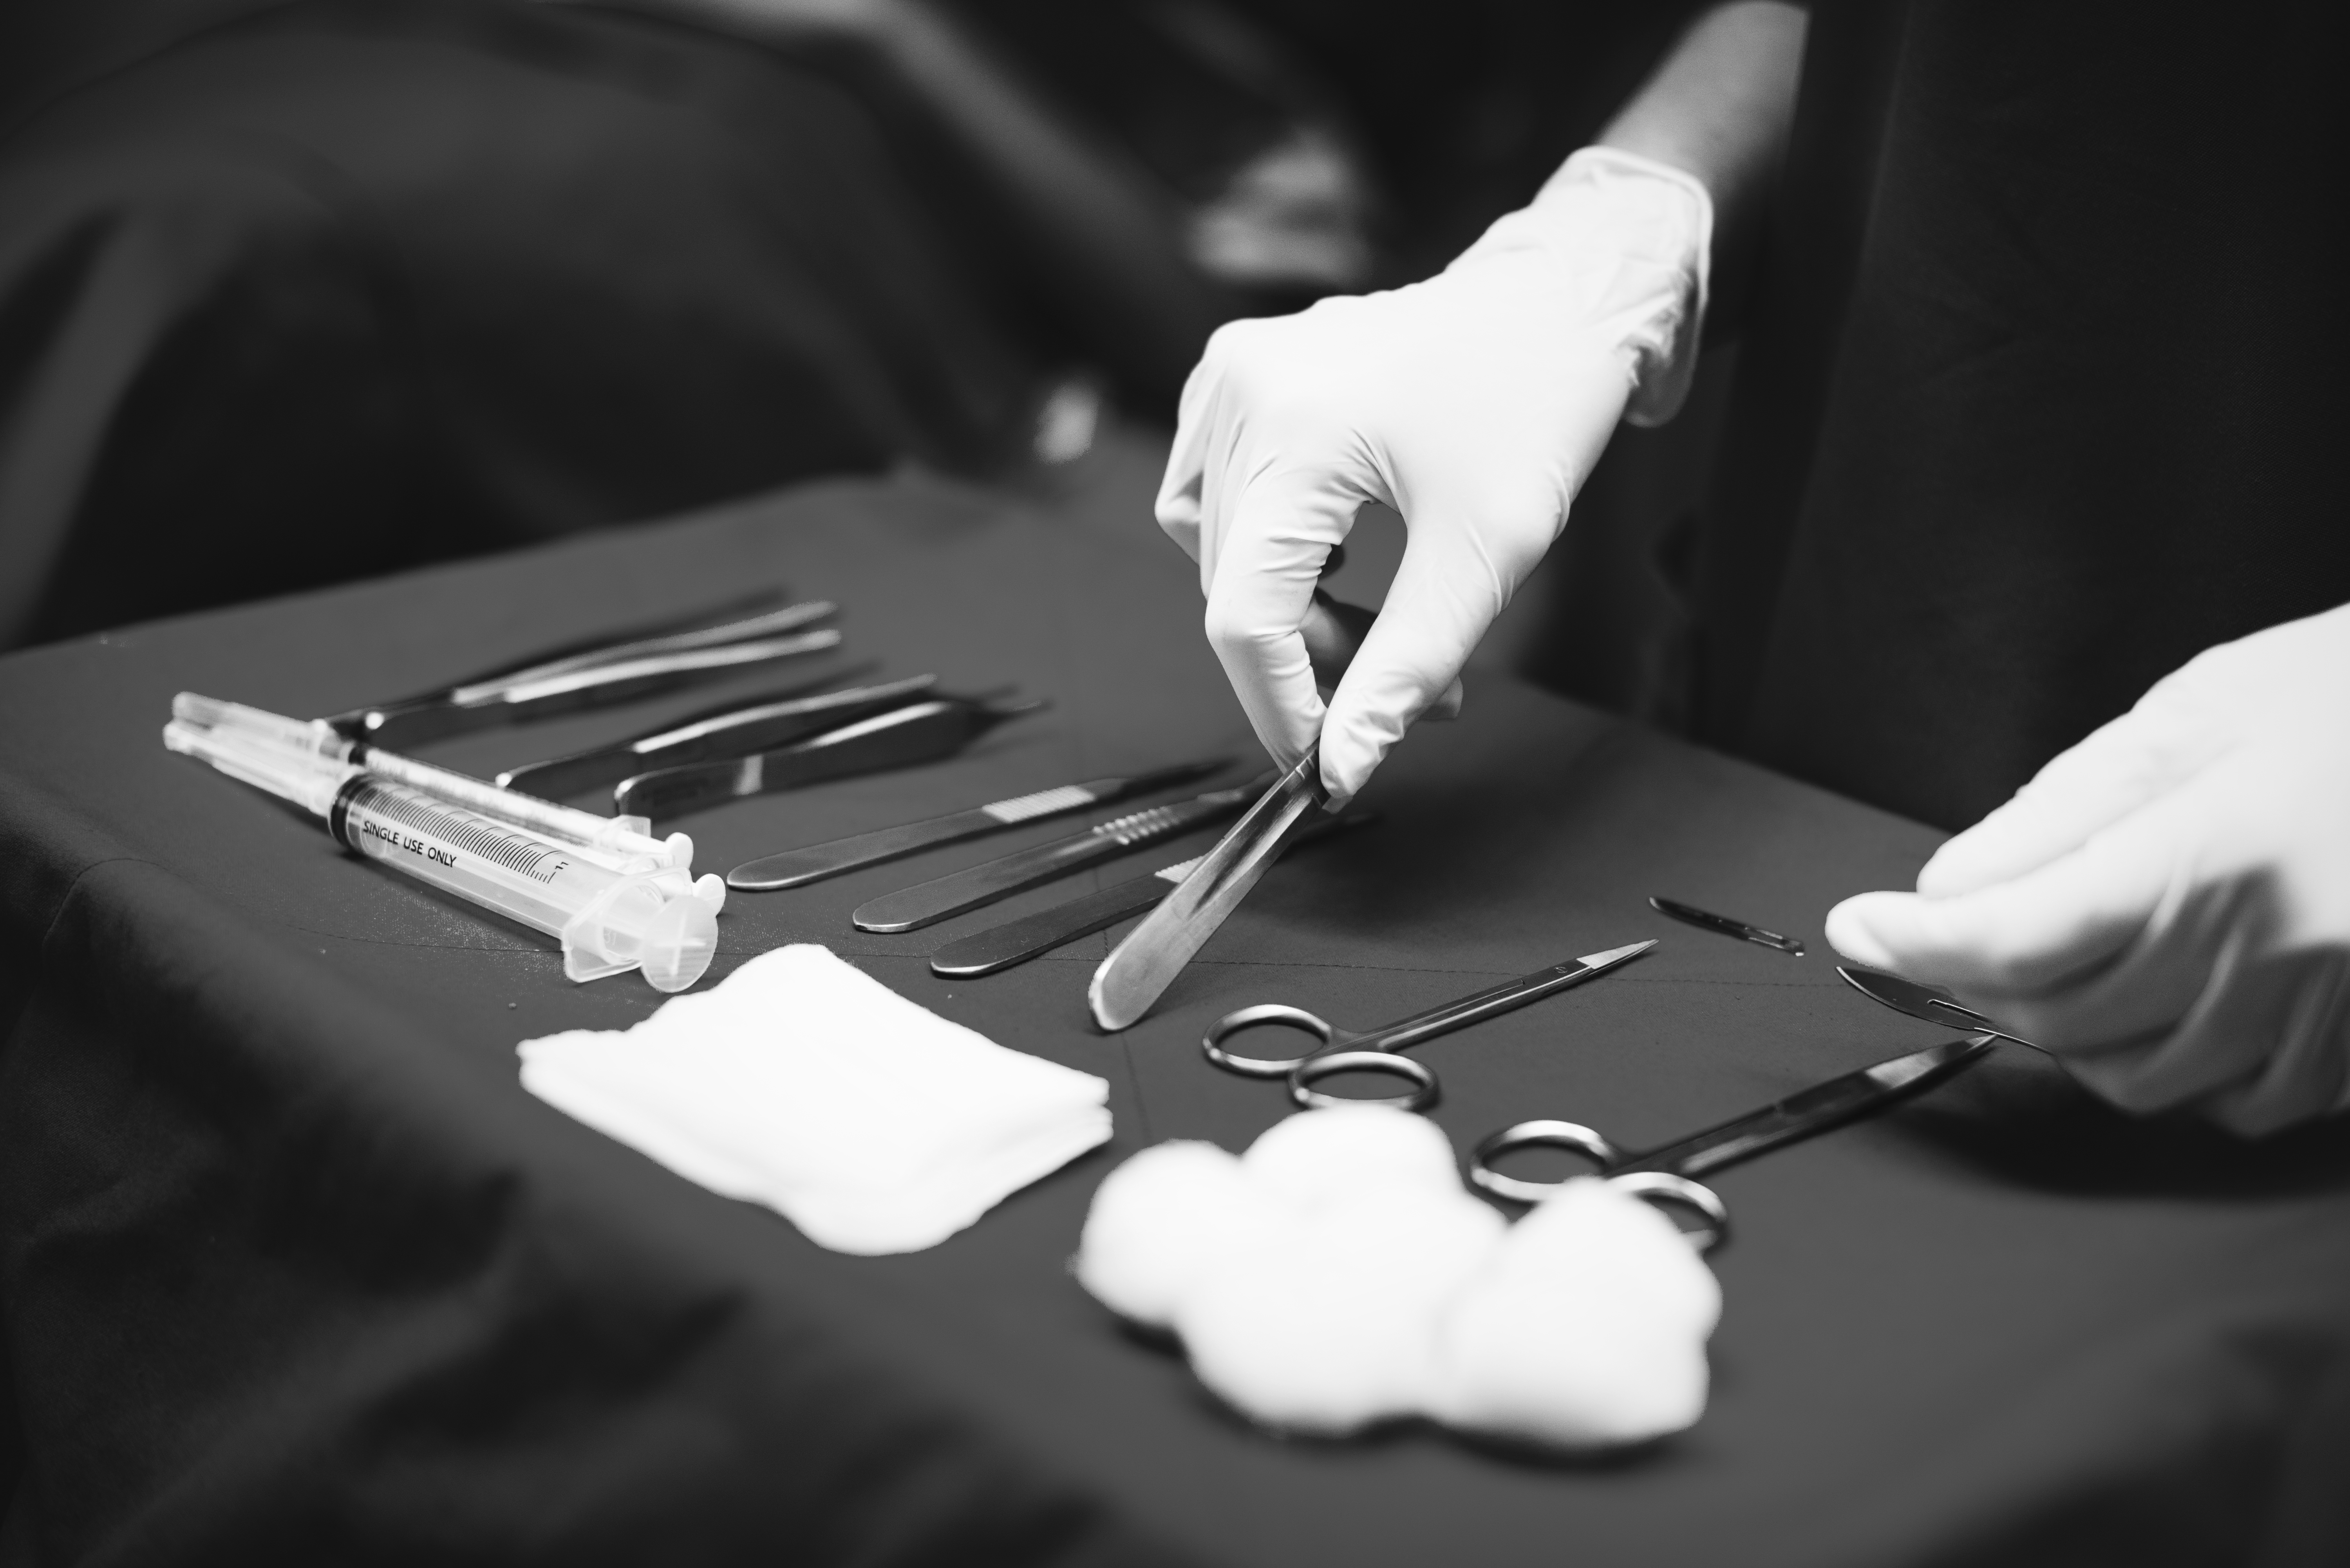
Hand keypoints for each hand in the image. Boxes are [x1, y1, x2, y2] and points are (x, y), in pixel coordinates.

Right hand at [1155, 148, 1711, 804]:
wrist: (1558, 301)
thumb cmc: (1538, 405)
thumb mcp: (1486, 554)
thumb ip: (1407, 669)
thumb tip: (1342, 768)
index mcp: (1296, 427)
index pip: (1244, 614)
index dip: (1279, 707)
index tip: (1328, 764)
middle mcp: (1241, 389)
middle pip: (1234, 589)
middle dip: (1313, 660)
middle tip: (1414, 683)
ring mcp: (1228, 375)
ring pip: (1219, 554)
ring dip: (1292, 610)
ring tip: (1384, 611)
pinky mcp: (1233, 377)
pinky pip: (1216, 499)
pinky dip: (1271, 550)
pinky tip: (1342, 550)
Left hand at [1827, 604, 2349, 1134]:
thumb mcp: (2198, 716)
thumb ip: (2063, 812)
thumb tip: (1954, 886)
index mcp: (2222, 854)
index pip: (2019, 936)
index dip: (1917, 943)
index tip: (1858, 929)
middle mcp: (2277, 950)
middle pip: (2063, 1016)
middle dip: (1976, 985)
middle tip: (1940, 939)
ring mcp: (2330, 1011)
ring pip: (2137, 1077)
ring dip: (2064, 1033)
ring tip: (2052, 964)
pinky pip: (2234, 1103)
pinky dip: (2168, 1067)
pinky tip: (2156, 1005)